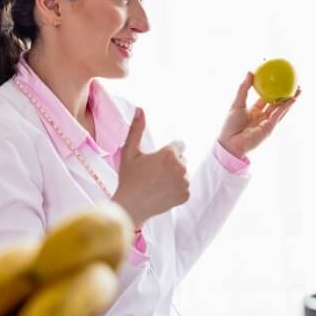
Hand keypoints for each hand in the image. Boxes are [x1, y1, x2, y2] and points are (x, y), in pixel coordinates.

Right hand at [112, 108, 189, 226]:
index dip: (166, 153)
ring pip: (183, 173)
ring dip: (175, 176)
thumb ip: (137, 129)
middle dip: (172, 163)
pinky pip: (184, 187)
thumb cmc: (129, 178)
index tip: (156, 161)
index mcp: (170, 154)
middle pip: (182, 159)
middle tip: (154, 174)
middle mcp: (181, 167)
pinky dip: (176, 189)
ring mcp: (185, 183)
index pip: (178, 146)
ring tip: (157, 183)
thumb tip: (140, 109)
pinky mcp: (186, 195)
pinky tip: (162, 192)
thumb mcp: (130, 151)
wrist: (131, 206)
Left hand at [217, 72, 299, 159]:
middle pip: (277, 103)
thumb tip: (250, 72)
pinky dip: (285, 107)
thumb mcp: (237, 103)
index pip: (265, 97)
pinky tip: (292, 99)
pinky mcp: (269, 128)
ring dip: (290, 100)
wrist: (230, 142)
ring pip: (281, 109)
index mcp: (254, 110)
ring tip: (299, 90)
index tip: (278, 80)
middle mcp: (262, 116)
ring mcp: (267, 122)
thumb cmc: (230, 124)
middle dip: (286, 94)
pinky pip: (278, 115)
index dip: (272, 89)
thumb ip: (244, 88)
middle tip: (294, 84)